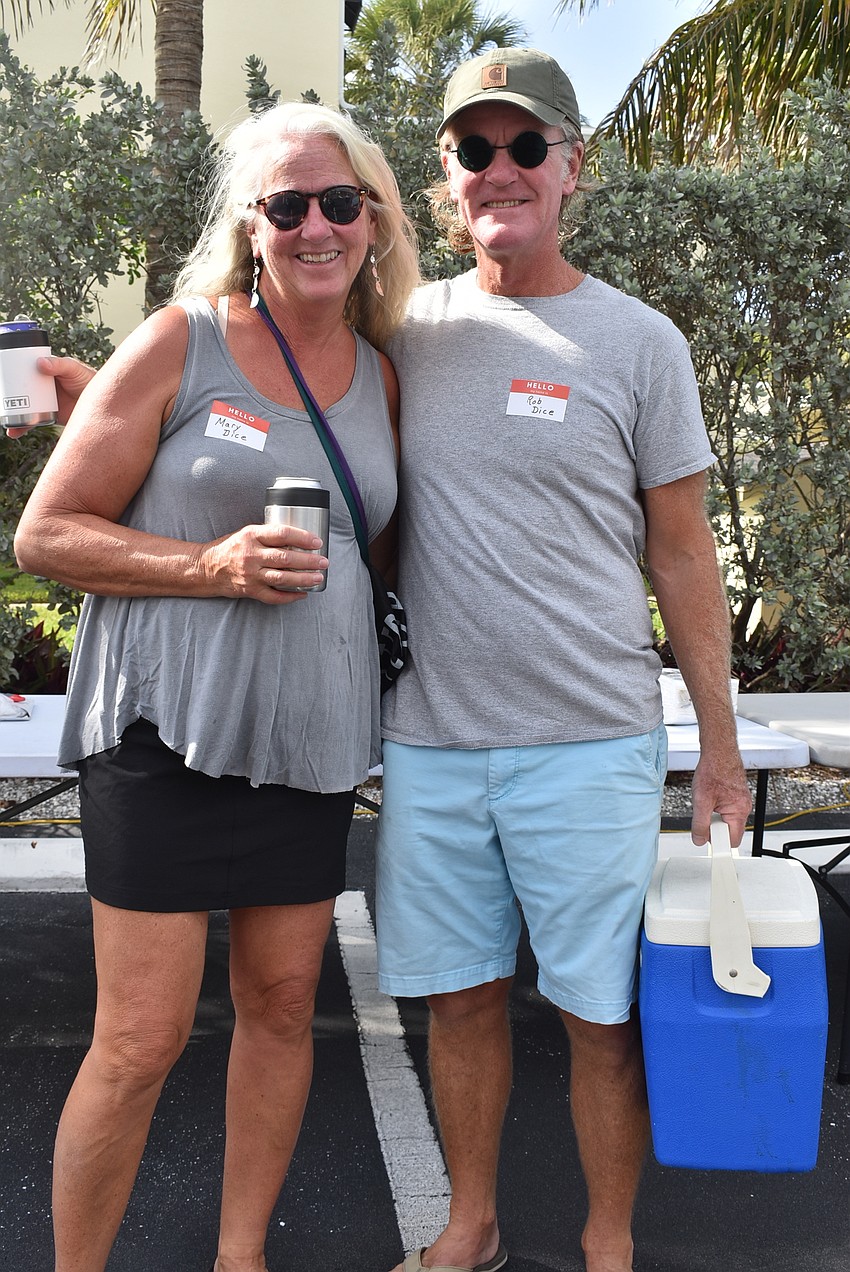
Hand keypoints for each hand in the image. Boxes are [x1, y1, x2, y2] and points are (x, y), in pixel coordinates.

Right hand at [5, 356, 96, 436]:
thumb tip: (40, 363)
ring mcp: (44, 402)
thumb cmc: (89, 382)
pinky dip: (22, 427)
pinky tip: (14, 432)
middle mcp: (42, 387)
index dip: (13, 372)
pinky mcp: (48, 416)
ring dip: (11, 412)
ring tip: (4, 419)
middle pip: (20, 389)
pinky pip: (31, 421)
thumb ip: (59, 365)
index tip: (3, 376)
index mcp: (45, 371)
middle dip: (7, 394)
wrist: (103, 407)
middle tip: (1, 398)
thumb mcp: (74, 370)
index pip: (25, 370)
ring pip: (22, 406)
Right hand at [200, 523, 328, 603]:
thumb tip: (299, 538)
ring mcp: (251, 575)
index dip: (302, 537)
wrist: (207, 568)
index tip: (317, 541)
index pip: (282, 534)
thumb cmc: (231, 548)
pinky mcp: (250, 590)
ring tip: (319, 577)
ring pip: (282, 578)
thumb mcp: (247, 533)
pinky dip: (290, 596)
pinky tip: (303, 594)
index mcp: (252, 536)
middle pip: (285, 558)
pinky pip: (274, 596)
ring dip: (304, 579)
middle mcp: (251, 555)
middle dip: (308, 560)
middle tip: (324, 561)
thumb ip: (269, 535)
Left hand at [690, 751, 751, 847]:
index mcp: (739, 811)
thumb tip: (699, 839)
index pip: (732, 840)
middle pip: (728, 831)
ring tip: (705, 802)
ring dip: (713, 816)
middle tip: (703, 815)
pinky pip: (725, 810)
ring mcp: (740, 801)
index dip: (718, 843)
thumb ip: (700, 824)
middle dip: (713, 827)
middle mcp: (743, 807)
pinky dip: (714, 808)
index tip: (707, 842)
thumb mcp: (701, 801)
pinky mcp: (734, 796)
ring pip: (725, 820)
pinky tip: (708, 797)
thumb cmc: (713, 770)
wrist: (718, 751)